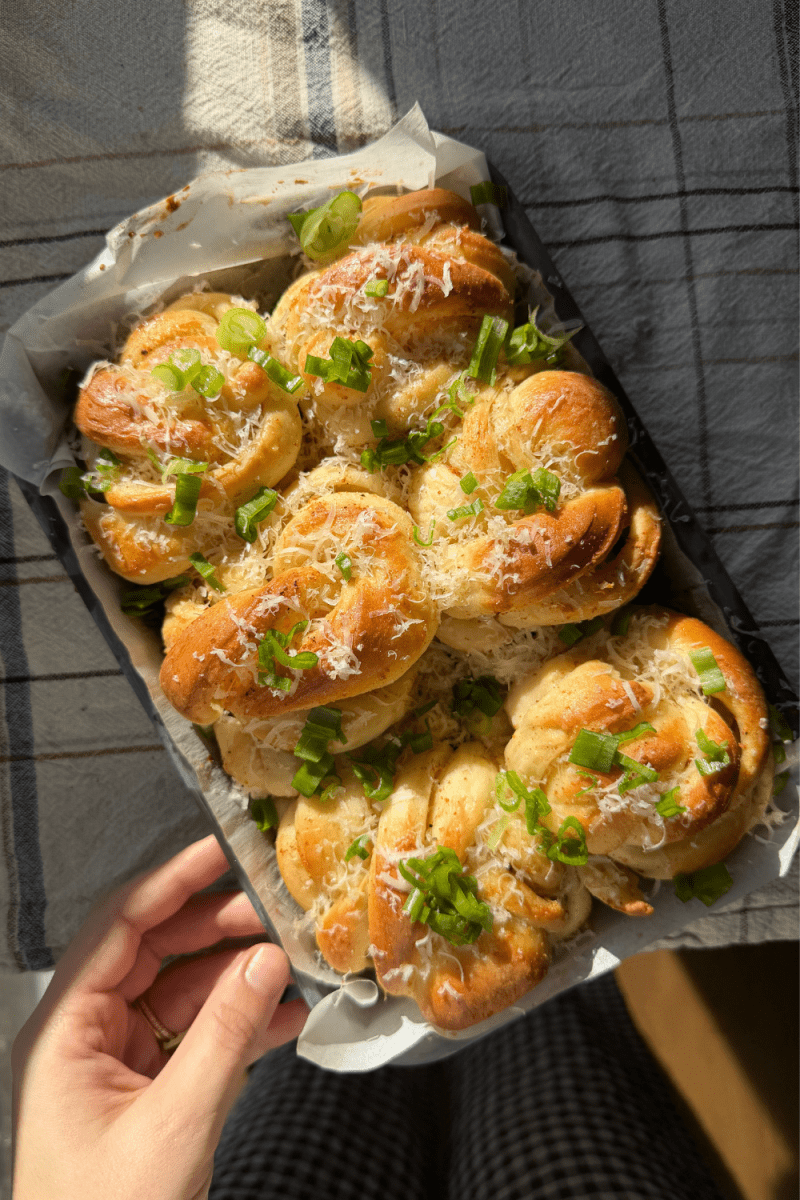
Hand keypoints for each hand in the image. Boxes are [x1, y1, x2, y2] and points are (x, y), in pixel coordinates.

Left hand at [11, 835, 307, 1199]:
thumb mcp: (173, 1124)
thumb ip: (225, 1035)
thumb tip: (267, 963)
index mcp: (63, 1031)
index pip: (118, 926)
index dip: (172, 881)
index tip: (222, 852)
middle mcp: (84, 1036)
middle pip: (154, 951)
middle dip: (217, 928)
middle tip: (273, 910)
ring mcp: (116, 1064)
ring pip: (181, 993)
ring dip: (237, 977)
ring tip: (290, 960)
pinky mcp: (147, 1093)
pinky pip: (195, 1038)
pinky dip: (240, 1025)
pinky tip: (285, 1016)